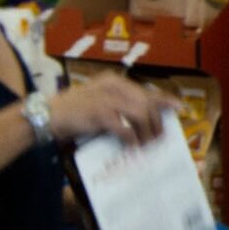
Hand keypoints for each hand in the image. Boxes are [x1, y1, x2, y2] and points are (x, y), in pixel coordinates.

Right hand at [48, 75, 175, 147]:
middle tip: (158, 139)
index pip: (146, 90)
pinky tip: (132, 147)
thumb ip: (119, 106)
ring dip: (146, 133)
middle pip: (147, 103)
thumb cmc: (74, 112)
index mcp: (114, 82)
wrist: (47, 116)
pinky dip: (131, 139)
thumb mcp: (99, 102)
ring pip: (140, 114)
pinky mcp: (100, 114)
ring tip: (145, 146)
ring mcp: (106, 99)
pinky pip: (124, 127)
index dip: (165, 100)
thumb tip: (144, 120)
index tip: (181, 108)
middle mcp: (113, 86)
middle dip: (156, 123)